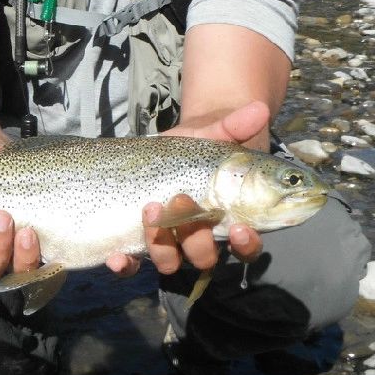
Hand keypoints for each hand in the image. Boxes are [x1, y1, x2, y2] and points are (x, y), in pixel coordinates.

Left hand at [104, 100, 268, 277]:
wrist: (170, 145)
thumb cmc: (203, 143)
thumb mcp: (217, 132)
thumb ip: (236, 125)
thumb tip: (259, 109)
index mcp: (230, 220)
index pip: (246, 245)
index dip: (246, 243)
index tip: (239, 228)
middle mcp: (202, 239)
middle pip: (205, 257)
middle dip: (194, 237)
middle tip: (181, 201)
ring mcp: (171, 243)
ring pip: (170, 262)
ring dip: (161, 245)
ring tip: (150, 209)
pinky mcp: (141, 242)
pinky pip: (135, 263)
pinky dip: (126, 265)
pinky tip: (116, 257)